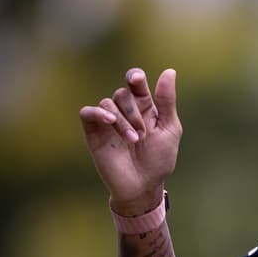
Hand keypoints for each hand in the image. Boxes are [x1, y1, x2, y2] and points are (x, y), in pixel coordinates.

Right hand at [79, 68, 181, 214]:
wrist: (143, 185)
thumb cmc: (159, 159)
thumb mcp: (169, 128)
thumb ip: (167, 101)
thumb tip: (169, 71)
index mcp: (145, 108)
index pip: (136, 83)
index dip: (135, 77)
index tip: (137, 80)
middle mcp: (125, 111)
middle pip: (123, 93)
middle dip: (134, 111)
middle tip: (143, 134)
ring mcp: (108, 121)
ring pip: (108, 102)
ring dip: (122, 119)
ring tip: (133, 139)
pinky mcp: (93, 132)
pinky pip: (88, 112)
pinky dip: (98, 112)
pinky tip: (109, 121)